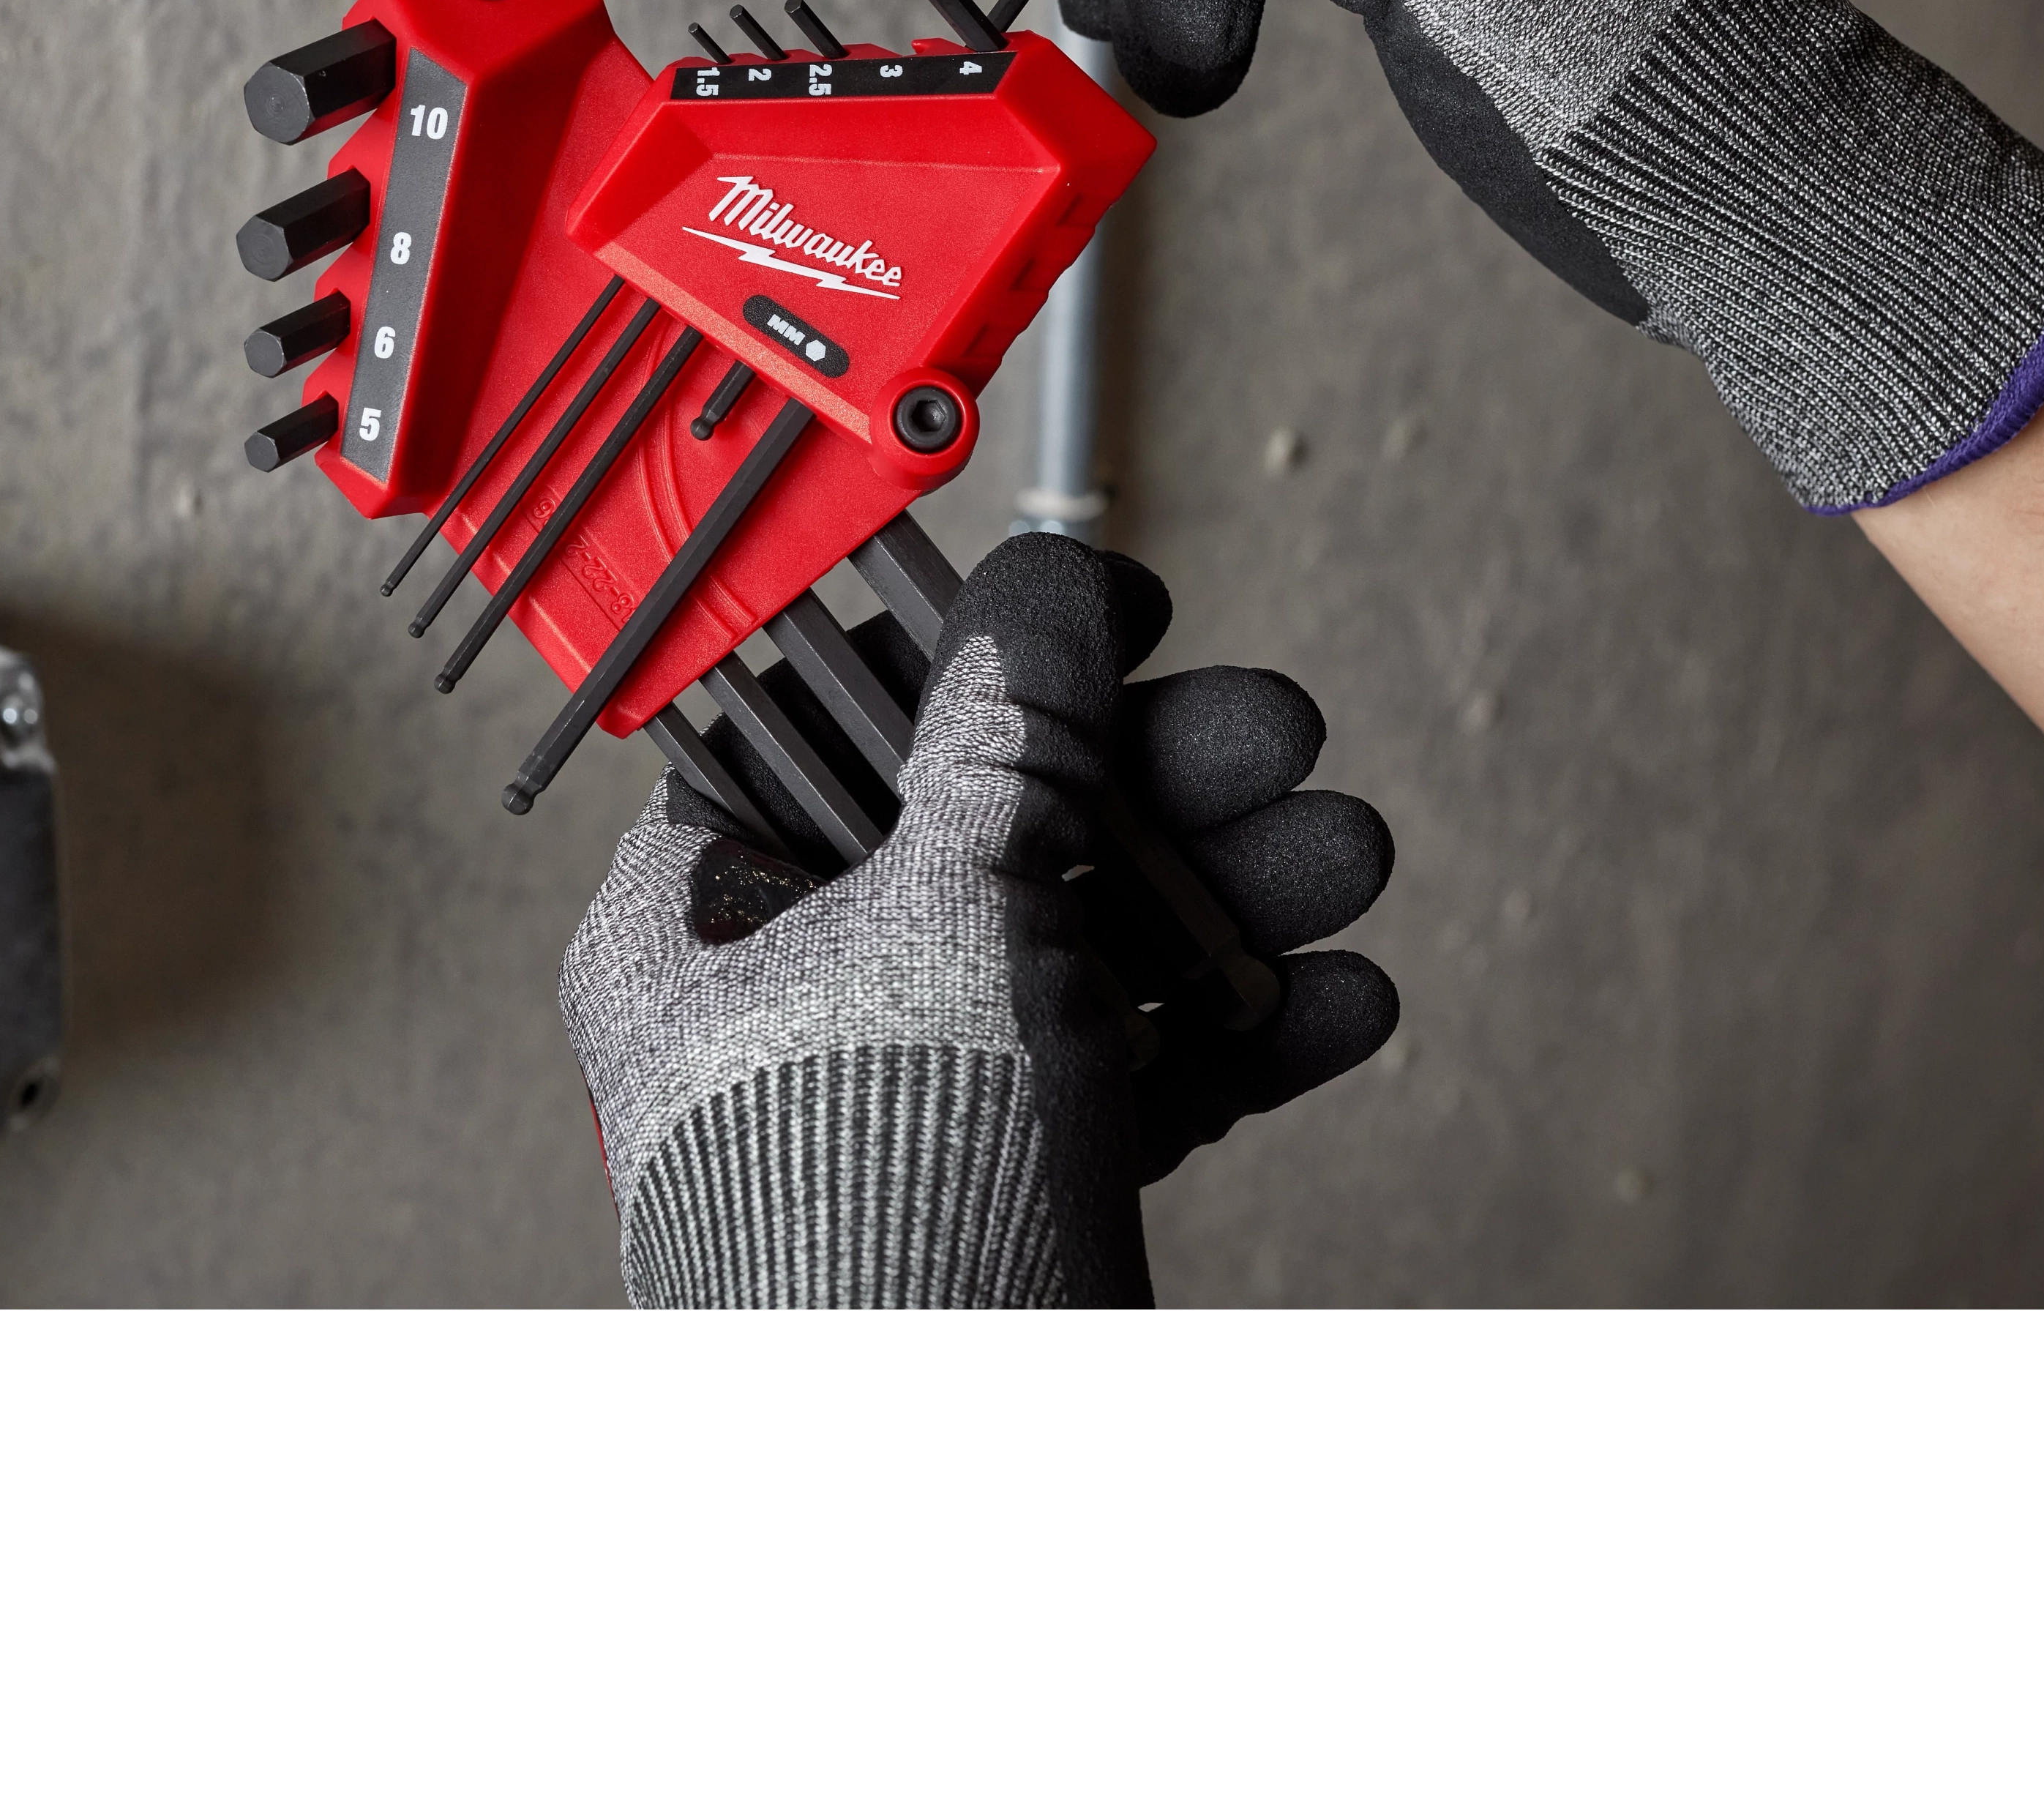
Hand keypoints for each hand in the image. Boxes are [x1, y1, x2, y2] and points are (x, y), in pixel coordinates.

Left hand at [559, 533, 1396, 1308]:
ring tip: (1341, 858)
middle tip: (1278, 737)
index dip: (980, 655)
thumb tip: (1044, 589)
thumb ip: (1011, 740)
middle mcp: (795, 997)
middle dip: (1169, 785)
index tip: (1107, 615)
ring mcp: (912, 1092)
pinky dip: (1236, 1031)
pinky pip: (1133, 1071)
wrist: (941, 1454)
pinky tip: (1336, 995)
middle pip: (1002, 828)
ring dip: (1233, 898)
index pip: (836, 727)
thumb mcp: (954, 914)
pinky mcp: (1014, 1180)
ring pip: (1088, 946)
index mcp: (702, 918)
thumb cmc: (870, 1202)